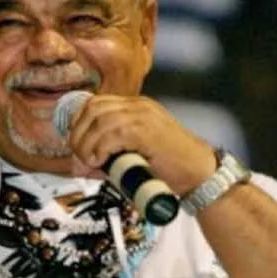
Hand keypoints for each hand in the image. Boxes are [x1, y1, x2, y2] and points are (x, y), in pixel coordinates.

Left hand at [67, 94, 215, 194]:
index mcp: (137, 107)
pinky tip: (101, 162)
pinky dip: (101, 148)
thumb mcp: (136, 150)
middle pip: (94, 108)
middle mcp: (139, 106)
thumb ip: (112, 150)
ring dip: (87, 143)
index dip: (79, 122)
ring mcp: (144, 116)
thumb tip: (82, 162)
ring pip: (100, 120)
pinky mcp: (147, 131)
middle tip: (79, 154)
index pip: (96, 103)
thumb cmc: (170, 167)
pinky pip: (114, 134)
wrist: (200, 174)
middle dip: (79, 132)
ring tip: (90, 161)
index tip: (76, 142)